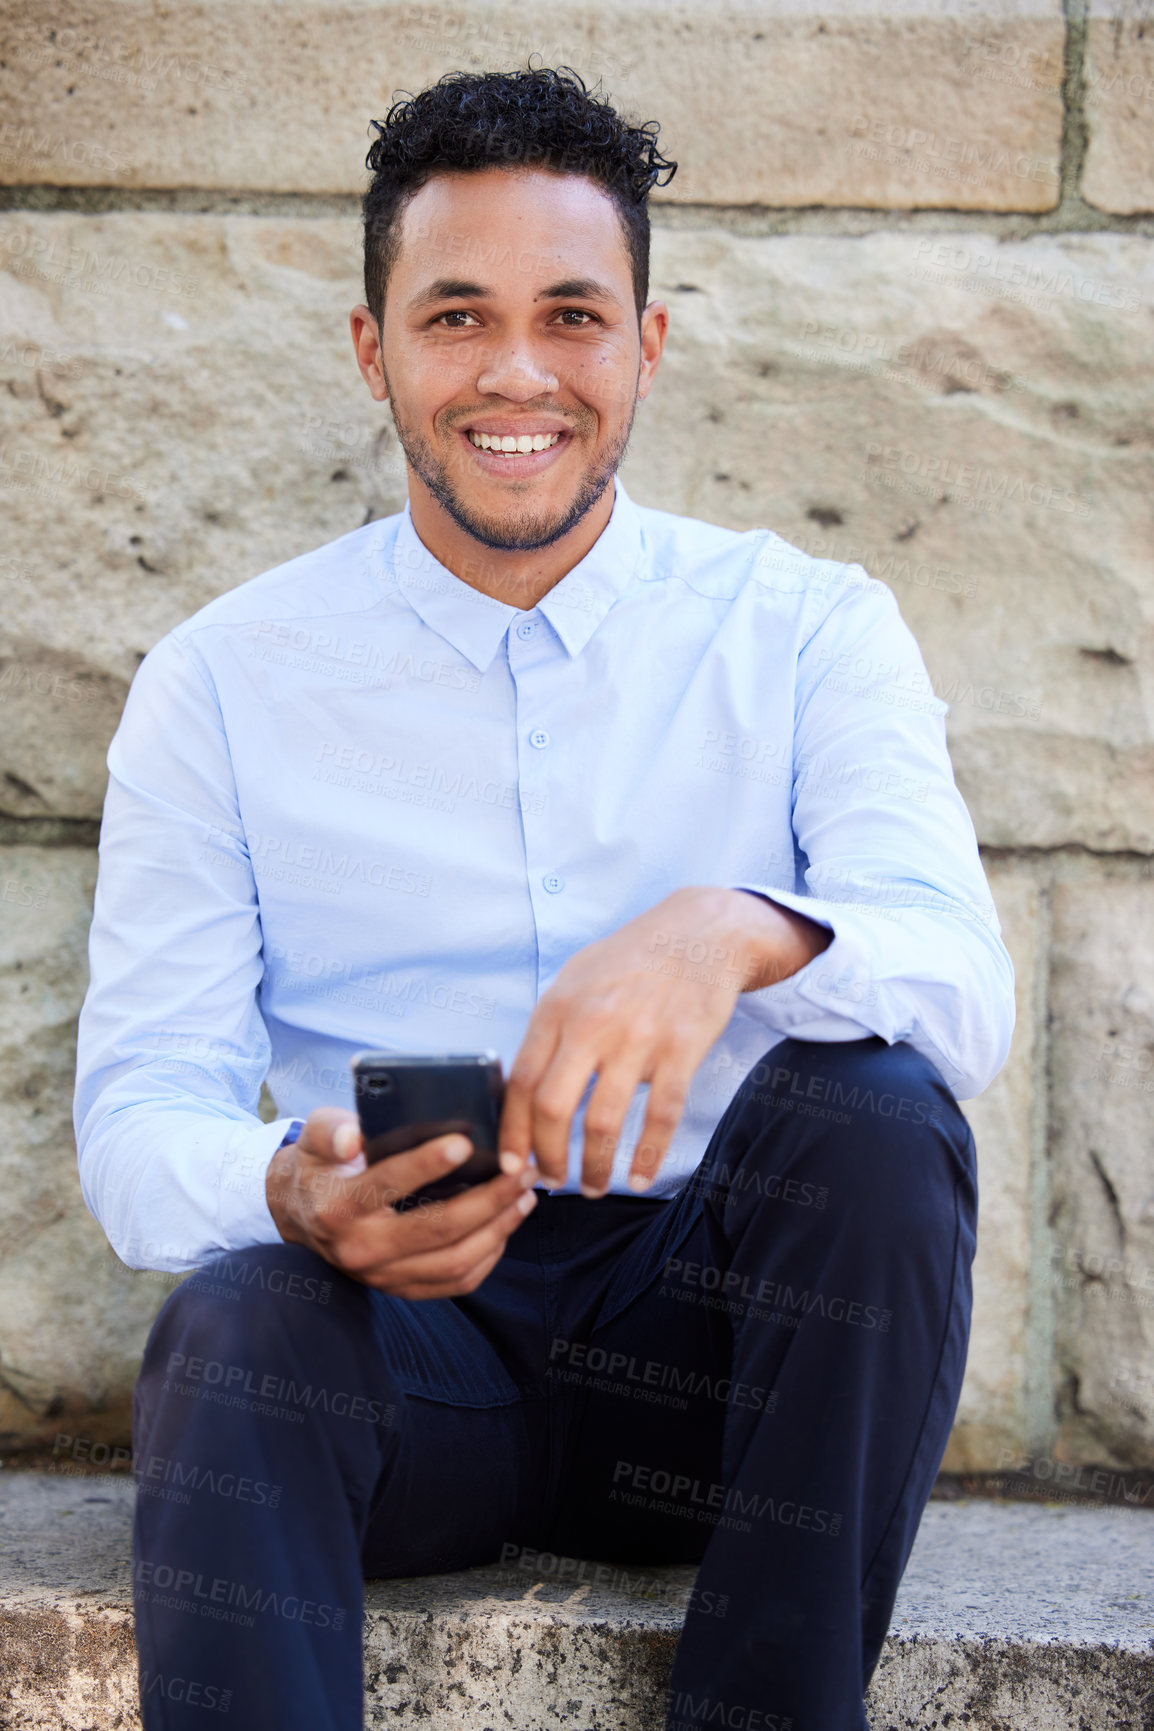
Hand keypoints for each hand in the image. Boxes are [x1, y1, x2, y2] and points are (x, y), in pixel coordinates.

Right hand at [265, 1108, 537, 1296]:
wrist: (301, 1215)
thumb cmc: (321, 1165)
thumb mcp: (315, 1138)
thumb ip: (331, 1130)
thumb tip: (355, 1138)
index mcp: (338, 1207)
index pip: (387, 1185)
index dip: (426, 1164)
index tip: (465, 1143)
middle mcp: (361, 1249)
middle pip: (437, 1228)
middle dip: (489, 1199)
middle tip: (521, 1169)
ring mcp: (383, 1276)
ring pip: (455, 1261)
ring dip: (499, 1228)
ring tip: (526, 1195)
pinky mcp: (401, 1288)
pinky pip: (456, 1281)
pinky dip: (489, 1255)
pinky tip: (507, 1223)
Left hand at [497, 886, 830, 1196]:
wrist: (700, 933)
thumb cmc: (632, 959)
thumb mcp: (575, 978)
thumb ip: (549, 1029)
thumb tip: (519, 1088)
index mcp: (558, 1008)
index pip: (520, 1082)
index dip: (512, 1132)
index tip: (512, 1165)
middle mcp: (592, 1023)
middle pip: (552, 1108)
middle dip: (547, 1158)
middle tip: (552, 1182)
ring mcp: (638, 1037)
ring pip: (603, 1122)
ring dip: (594, 1166)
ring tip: (593, 1185)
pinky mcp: (681, 1049)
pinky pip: (660, 1116)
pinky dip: (647, 1156)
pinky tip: (638, 1177)